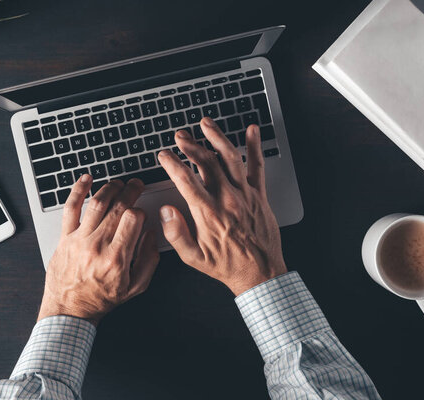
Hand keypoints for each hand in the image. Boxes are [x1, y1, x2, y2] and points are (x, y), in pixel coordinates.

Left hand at [38, 176, 159, 324]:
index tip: (141, 214)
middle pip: (117, 207)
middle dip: (131, 191)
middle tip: (136, 185)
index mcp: (117, 258)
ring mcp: (79, 239)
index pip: (133, 219)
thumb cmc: (102, 299)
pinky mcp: (65, 237)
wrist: (69, 310)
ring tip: (119, 183)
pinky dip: (78, 190)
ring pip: (97, 203)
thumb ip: (149, 260)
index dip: (141, 211)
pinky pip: (70, 208)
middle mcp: (97, 246)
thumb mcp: (136, 287)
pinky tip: (86, 179)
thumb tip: (151, 234)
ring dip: (111, 188)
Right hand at [158, 118, 286, 295]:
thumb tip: (166, 211)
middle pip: (206, 162)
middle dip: (190, 145)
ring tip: (206, 124)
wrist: (259, 272)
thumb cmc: (226, 265)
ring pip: (230, 157)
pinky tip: (252, 130)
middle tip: (181, 136)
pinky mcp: (259, 195)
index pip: (185, 179)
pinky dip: (255, 146)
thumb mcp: (193, 257)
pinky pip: (258, 166)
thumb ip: (176, 233)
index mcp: (208, 213)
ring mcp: (245, 194)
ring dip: (217, 137)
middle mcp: (226, 199)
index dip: (172, 163)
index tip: (164, 156)